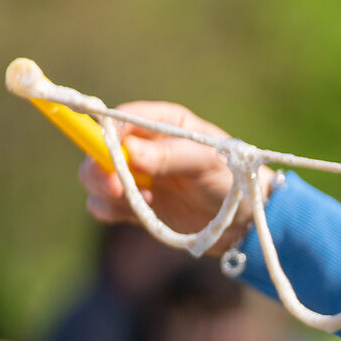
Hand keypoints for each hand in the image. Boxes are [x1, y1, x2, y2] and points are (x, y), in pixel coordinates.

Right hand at [76, 100, 268, 249]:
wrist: (247, 221)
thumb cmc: (234, 178)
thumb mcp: (207, 161)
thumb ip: (170, 155)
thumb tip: (127, 149)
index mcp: (162, 124)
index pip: (121, 119)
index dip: (107, 132)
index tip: (108, 149)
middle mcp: (143, 148)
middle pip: (98, 148)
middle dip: (99, 165)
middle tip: (115, 184)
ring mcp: (136, 177)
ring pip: (94, 177)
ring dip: (102, 187)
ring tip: (135, 197)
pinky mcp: (134, 205)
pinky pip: (103, 205)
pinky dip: (108, 209)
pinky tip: (136, 211)